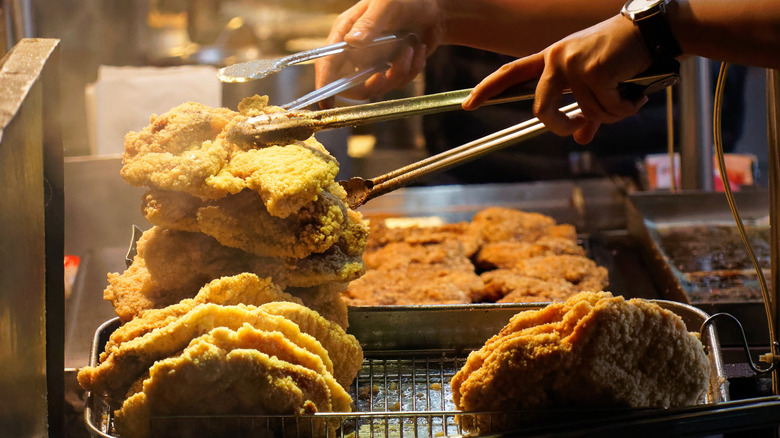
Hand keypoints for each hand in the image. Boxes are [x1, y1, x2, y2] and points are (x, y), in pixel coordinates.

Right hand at [314, 0, 444, 106]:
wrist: (434, 8)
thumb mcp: (386, 4)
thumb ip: (369, 22)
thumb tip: (351, 42)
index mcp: (346, 32)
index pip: (328, 63)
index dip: (325, 84)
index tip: (325, 102)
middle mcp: (357, 52)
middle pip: (351, 85)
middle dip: (370, 85)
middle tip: (384, 74)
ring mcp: (375, 63)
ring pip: (379, 87)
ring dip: (399, 71)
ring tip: (410, 47)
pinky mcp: (392, 69)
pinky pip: (399, 82)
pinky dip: (413, 68)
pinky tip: (419, 48)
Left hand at [463, 15, 653, 143]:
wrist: (655, 31)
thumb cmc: (626, 56)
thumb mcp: (599, 82)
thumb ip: (587, 113)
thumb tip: (581, 140)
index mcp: (551, 58)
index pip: (511, 73)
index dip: (487, 89)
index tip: (467, 104)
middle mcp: (557, 59)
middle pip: (539, 109)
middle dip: (559, 127)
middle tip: (578, 128)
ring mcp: (574, 64)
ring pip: (585, 113)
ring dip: (612, 114)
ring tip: (628, 96)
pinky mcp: (594, 71)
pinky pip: (606, 110)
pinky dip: (625, 108)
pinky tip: (636, 92)